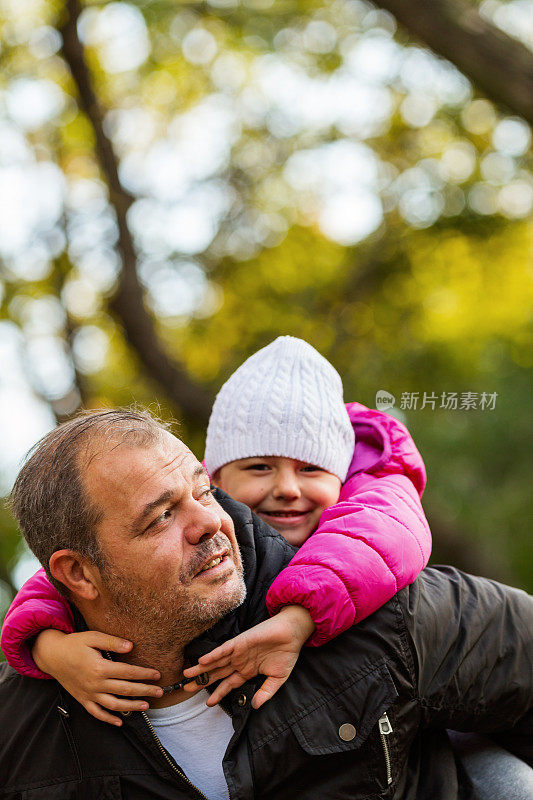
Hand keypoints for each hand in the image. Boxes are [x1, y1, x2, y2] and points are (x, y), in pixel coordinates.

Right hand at [32, 629, 162, 725]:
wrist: (52, 655)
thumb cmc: (74, 644)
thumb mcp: (93, 637)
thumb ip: (112, 642)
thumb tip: (131, 646)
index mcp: (100, 667)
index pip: (128, 672)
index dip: (144, 674)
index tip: (157, 674)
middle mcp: (96, 684)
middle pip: (125, 689)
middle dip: (144, 691)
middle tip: (160, 692)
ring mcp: (89, 694)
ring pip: (113, 705)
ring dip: (131, 706)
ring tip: (146, 706)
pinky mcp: (82, 699)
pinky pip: (96, 713)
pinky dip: (108, 719)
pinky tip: (120, 722)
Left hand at [182, 605, 314, 708]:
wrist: (293, 632)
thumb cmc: (287, 653)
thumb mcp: (277, 679)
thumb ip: (266, 692)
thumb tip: (255, 706)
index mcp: (248, 670)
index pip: (229, 684)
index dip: (218, 693)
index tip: (208, 703)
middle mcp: (240, 661)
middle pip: (217, 673)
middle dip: (202, 681)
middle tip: (186, 689)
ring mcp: (238, 651)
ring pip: (216, 661)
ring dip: (202, 668)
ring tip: (187, 674)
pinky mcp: (240, 641)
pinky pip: (224, 649)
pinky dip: (213, 655)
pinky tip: (202, 660)